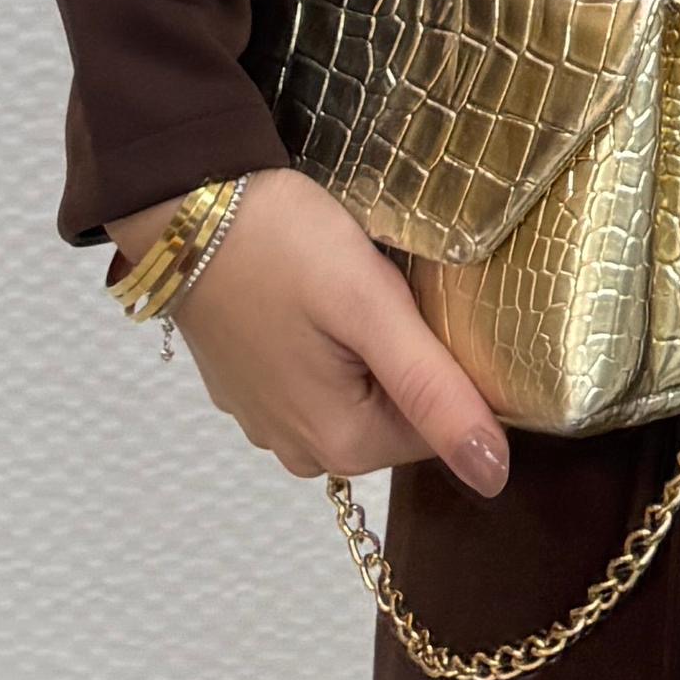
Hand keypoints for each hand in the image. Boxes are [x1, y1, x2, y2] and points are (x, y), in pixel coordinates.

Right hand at [112, 169, 509, 494]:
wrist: (185, 203)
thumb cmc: (279, 245)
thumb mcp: (371, 307)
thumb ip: (434, 392)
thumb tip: (493, 476)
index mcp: (341, 445)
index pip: (442, 427)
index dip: (451, 364)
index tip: (428, 305)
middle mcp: (302, 450)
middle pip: (400, 413)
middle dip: (409, 354)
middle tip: (386, 286)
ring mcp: (269, 419)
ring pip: (360, 390)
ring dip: (370, 346)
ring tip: (352, 286)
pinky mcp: (250, 386)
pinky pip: (318, 375)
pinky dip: (331, 341)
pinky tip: (318, 296)